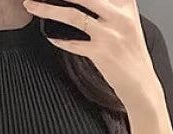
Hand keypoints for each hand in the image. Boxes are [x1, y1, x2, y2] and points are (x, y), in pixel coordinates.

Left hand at [22, 0, 160, 107]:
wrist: (142, 86)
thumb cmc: (132, 56)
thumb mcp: (128, 23)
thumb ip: (112, 7)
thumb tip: (86, 2)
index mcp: (126, 5)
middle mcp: (120, 16)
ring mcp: (110, 34)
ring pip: (72, 15)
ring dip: (46, 9)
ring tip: (30, 5)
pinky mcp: (102, 53)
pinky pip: (72, 43)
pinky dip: (58, 39)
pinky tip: (50, 36)